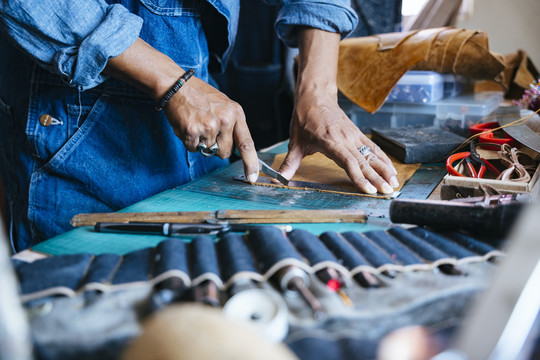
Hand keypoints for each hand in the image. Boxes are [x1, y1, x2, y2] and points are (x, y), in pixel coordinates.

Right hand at [164, 77, 258, 181]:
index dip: (251, 163)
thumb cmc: (200, 96)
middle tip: (207, 130)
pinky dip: (189, 141)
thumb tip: (237, 149)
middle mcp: (225, 120)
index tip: (252, 177)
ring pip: (208, 151)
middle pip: (225, 153)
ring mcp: (209, 125)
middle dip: (216, 148)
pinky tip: (187, 125)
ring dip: (201, 143)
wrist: (176, 86)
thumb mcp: (224, 105)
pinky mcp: (193, 130)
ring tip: (196, 124)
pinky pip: (193, 148)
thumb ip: (232, 125)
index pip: (246, 143)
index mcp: (236, 113)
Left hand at [278, 91, 397, 193]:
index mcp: (330, 142)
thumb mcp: (295, 142)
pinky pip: (373, 147)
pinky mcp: (357, 134)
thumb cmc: (304, 120)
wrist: (315, 97)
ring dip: (385, 169)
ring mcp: (353, 135)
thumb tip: (278, 179)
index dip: (359, 177)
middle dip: (377, 178)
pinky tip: (391, 169)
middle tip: (387, 191)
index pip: (349, 162)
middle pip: (364, 161)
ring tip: (394, 184)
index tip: (368, 190)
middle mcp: (345, 138)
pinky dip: (383, 158)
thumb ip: (290, 163)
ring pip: (372, 154)